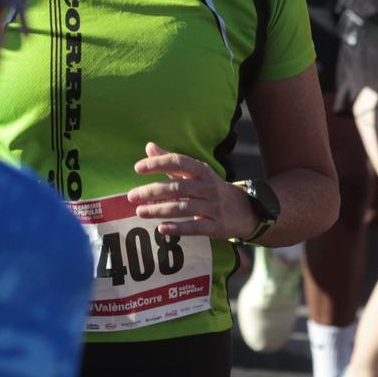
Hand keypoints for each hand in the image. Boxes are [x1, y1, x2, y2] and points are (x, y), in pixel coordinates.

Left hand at [124, 142, 260, 239]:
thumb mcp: (196, 172)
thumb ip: (171, 161)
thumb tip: (149, 147)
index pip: (179, 162)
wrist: (245, 210)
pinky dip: (178, 228)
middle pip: (178, 187)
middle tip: (132, 196)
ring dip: (160, 210)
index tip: (138, 168)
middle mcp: (208, 186)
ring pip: (184, 207)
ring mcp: (213, 206)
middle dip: (153, 191)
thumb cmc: (212, 189)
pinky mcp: (216, 225)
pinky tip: (162, 229)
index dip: (159, 163)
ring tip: (140, 212)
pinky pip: (196, 226)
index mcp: (201, 171)